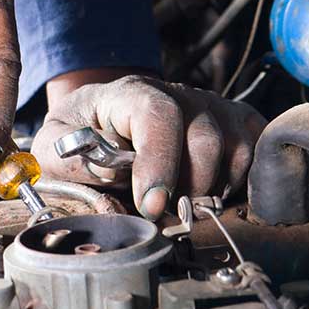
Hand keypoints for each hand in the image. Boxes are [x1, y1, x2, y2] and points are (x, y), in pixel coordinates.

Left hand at [33, 75, 265, 219]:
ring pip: (235, 145)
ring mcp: (208, 105)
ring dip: (214, 188)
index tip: (151, 205)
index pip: (157, 115)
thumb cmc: (77, 135)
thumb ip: (72, 164)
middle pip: (204, 135)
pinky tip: (213, 193)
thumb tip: (113, 188)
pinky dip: (241, 179)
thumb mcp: (53, 146)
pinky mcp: (229, 121)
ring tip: (185, 205)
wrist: (100, 119)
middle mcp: (176, 93)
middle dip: (189, 186)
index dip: (159, 162)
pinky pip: (254, 147)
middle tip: (168, 216)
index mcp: (130, 92)